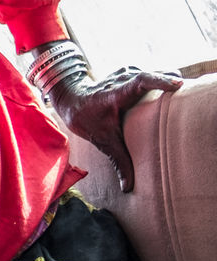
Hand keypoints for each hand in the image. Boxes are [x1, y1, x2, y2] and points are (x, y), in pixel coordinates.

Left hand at [51, 66, 180, 192]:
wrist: (70, 98)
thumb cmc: (85, 118)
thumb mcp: (101, 140)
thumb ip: (118, 161)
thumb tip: (128, 187)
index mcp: (116, 93)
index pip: (140, 81)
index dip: (160, 81)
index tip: (178, 84)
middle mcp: (123, 79)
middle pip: (153, 75)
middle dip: (172, 83)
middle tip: (190, 95)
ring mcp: (127, 73)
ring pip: (155, 73)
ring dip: (168, 83)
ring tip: (183, 97)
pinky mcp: (132, 73)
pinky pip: (151, 76)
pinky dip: (162, 84)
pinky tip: (170, 95)